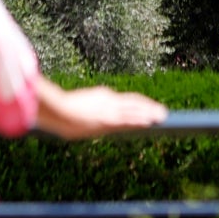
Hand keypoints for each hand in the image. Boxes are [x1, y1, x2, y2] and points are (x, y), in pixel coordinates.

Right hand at [35, 80, 167, 139]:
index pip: (125, 99)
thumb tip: (80, 121)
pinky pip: (128, 119)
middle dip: (149, 107)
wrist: (56, 109)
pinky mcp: (107, 119)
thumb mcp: (75, 108)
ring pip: (134, 110)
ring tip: (163, 116)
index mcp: (102, 95)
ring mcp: (108, 109)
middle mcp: (108, 100)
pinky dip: (140, 120)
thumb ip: (84, 111)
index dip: (138, 103)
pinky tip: (150, 121)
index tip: (147, 106)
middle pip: (134, 102)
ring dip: (149, 113)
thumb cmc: (60, 111)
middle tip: (162, 111)